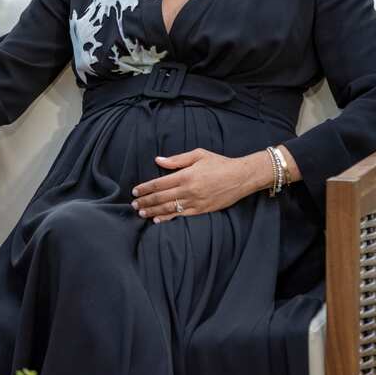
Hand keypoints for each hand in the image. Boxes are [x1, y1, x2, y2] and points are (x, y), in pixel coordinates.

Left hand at [130, 148, 267, 221]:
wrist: (241, 177)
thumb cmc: (219, 163)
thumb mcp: (198, 155)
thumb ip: (177, 159)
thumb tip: (158, 160)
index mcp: (186, 175)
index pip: (159, 183)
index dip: (145, 188)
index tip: (135, 191)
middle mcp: (188, 190)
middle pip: (161, 197)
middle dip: (145, 201)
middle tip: (134, 204)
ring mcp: (195, 202)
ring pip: (168, 208)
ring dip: (153, 211)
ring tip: (141, 213)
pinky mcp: (202, 210)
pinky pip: (181, 215)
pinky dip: (168, 218)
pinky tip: (158, 220)